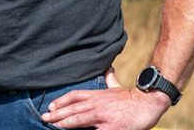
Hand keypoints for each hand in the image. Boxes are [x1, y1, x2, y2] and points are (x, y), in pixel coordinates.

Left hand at [41, 67, 170, 129]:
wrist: (149, 102)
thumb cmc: (132, 97)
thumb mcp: (117, 86)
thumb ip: (110, 79)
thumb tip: (108, 69)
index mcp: (98, 95)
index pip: (74, 95)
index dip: (61, 101)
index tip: (51, 106)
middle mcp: (98, 104)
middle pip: (74, 108)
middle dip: (58, 113)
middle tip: (44, 118)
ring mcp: (105, 116)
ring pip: (81, 118)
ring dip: (66, 122)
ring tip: (54, 126)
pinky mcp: (113, 127)